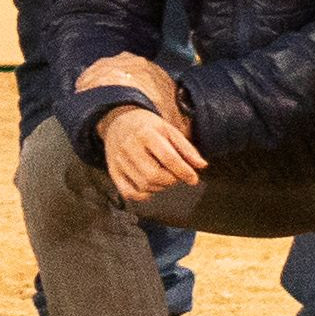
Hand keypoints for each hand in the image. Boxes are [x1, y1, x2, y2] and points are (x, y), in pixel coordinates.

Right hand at [75, 56, 201, 202]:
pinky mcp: (113, 172)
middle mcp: (129, 147)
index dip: (184, 171)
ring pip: (144, 186)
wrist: (118, 121)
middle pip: (154, 175)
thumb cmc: (147, 126)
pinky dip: (144, 195)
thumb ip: (186, 149)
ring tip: (163, 176)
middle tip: (175, 174)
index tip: (193, 178)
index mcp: (146, 134)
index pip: (168, 158)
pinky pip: (130, 193)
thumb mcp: (169, 130)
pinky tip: (150, 185)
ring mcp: (119, 161)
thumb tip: (201, 166)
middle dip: (171, 180)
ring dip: (160, 186)